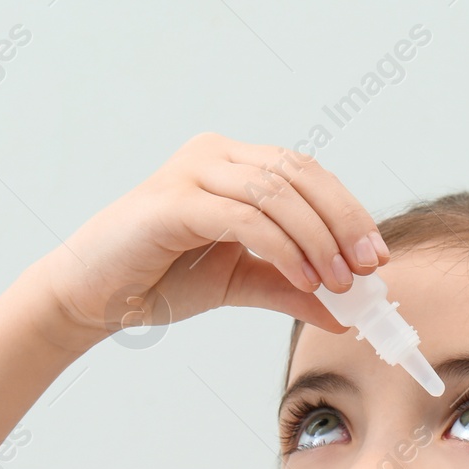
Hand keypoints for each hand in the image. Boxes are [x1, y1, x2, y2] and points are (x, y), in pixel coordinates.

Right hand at [30, 132, 387, 347]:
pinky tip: (304, 280)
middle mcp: (213, 154)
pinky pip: (245, 218)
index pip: (306, 173)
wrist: (92, 297)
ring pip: (277, 193)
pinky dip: (283, 249)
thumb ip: (290, 288)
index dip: (348, 210)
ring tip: (337, 283)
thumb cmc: (158, 280)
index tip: (375, 256)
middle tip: (366, 269)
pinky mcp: (172, 203)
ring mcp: (190, 172)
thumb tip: (345, 313)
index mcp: (232, 162)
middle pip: (299, 174)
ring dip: (317, 239)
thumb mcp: (239, 282)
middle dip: (342, 222)